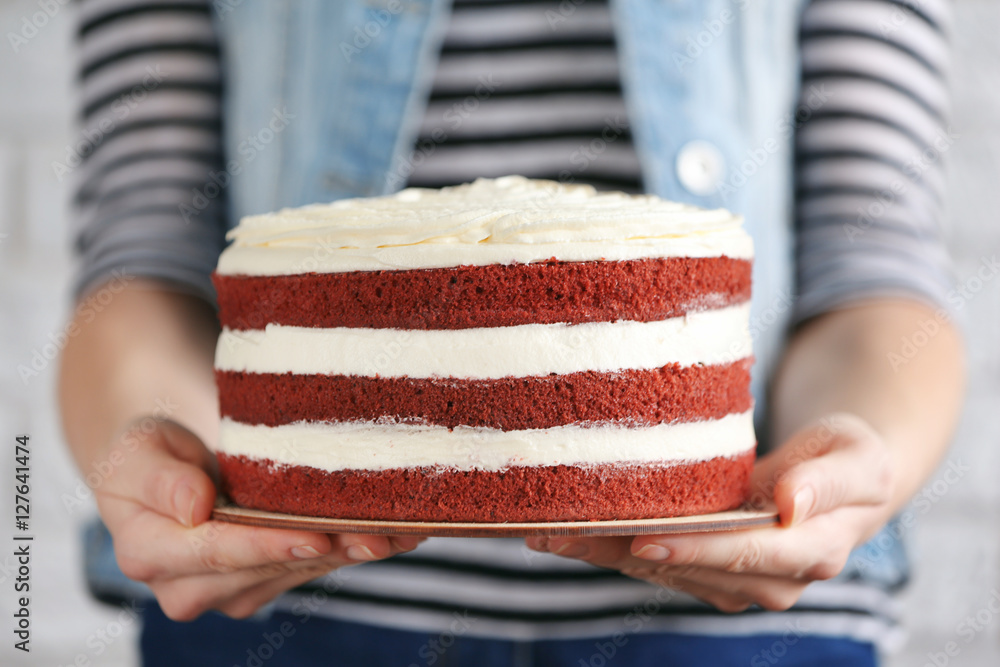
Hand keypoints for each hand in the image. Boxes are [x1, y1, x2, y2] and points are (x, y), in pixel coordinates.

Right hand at [97, 418, 421, 620]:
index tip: (318, 536)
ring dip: (352, 552)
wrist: (165, 470)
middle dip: (328, 549)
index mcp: (149, 554)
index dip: (270, 544)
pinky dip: (352, 549)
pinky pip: (313, 569)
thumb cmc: (151, 454)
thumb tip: (195, 507)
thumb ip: (159, 478)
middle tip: (381, 532)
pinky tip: (395, 534)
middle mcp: (189, 587)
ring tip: (402, 531)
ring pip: (301, 572)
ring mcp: (231, 591)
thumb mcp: (139, 450)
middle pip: (270, 567)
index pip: (218, 551)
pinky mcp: (264, 584)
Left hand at [525, 413, 893, 611]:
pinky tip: (571, 534)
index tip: (640, 539)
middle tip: (559, 533)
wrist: (842, 477)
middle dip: (621, 552)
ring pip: (661, 571)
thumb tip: (792, 505)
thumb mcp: (857, 458)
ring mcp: (737, 582)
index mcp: (812, 553)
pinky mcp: (710, 572)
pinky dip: (613, 548)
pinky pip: (657, 564)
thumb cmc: (851, 457)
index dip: (691, 549)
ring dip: (604, 553)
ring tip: (547, 532)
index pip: (741, 555)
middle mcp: (772, 580)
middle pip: (686, 568)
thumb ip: (829, 482)